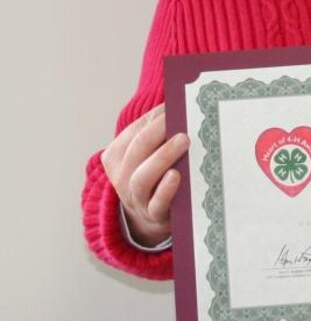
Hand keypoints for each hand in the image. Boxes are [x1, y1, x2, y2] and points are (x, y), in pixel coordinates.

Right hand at [101, 104, 189, 246]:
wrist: (149, 219)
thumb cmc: (154, 174)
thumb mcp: (147, 153)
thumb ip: (157, 131)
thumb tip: (179, 102)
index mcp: (116, 157)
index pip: (132, 133)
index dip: (153, 118)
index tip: (174, 104)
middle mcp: (122, 178)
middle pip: (135, 152)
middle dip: (157, 132)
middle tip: (180, 119)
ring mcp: (136, 199)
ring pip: (141, 178)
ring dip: (163, 157)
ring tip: (184, 140)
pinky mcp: (154, 215)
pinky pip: (156, 204)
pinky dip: (165, 190)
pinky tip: (177, 175)